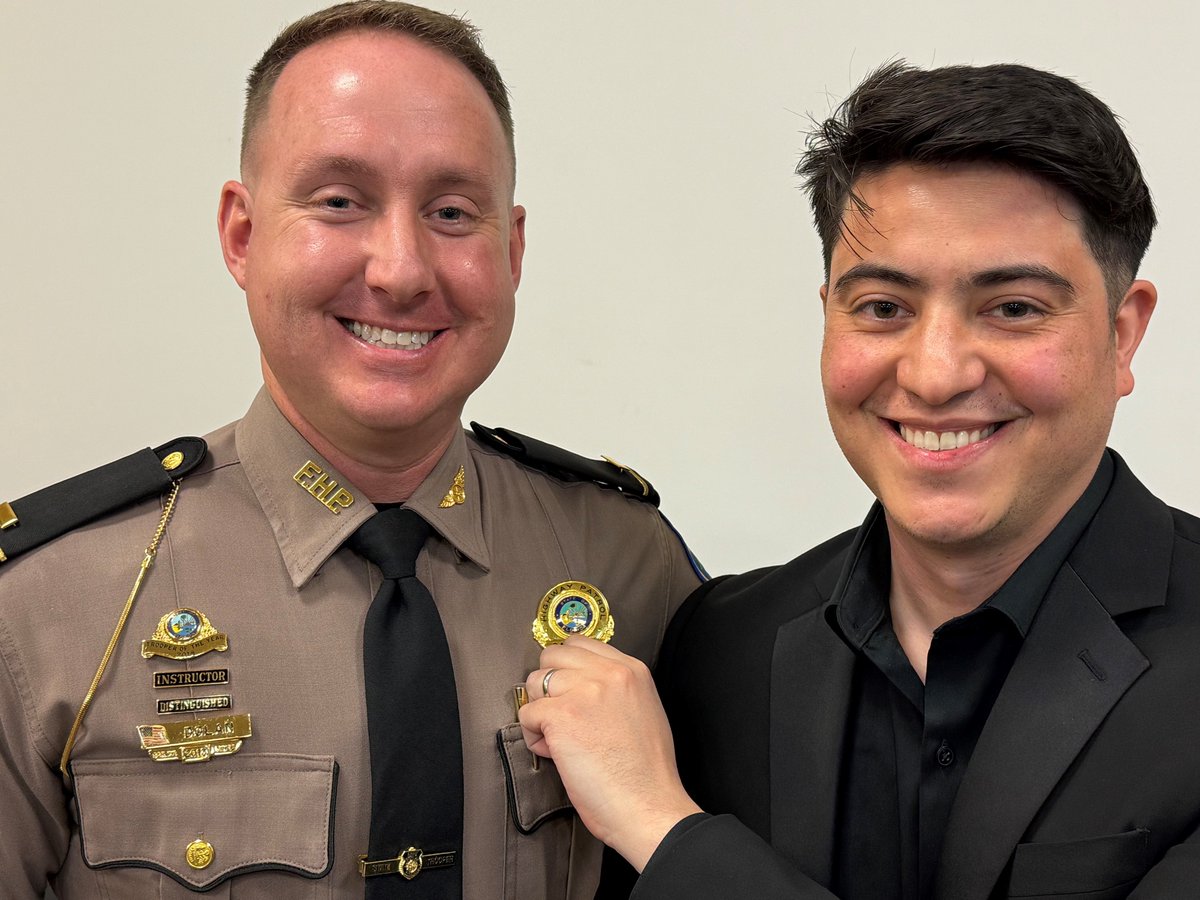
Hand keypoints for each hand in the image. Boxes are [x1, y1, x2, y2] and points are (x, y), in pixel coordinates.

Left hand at [519, 637, 701, 871]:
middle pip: (551, 656)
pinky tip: (555, 753)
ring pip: (534, 682)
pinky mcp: (561, 715)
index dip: (565, 667)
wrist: (648, 806)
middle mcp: (607, 672)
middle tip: (561, 717)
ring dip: (539, 711)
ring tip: (559, 739)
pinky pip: (526, 714)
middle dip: (548, 686)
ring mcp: (583, 691)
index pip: (579, 643)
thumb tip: (579, 685)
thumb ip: (614, 688)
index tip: (566, 690)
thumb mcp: (644, 709)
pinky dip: (533, 736)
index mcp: (631, 669)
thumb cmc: (646, 772)